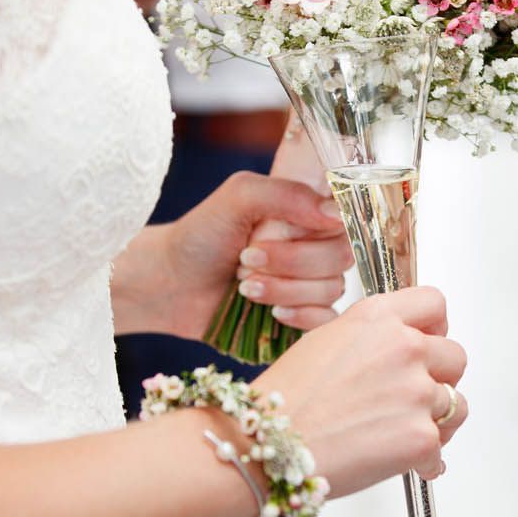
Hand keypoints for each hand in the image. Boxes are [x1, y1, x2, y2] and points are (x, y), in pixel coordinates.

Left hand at [112, 171, 350, 338]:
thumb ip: (287, 195)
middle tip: (247, 259)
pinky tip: (272, 313)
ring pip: (331, 290)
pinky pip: (327, 321)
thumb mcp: (239, 196)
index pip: (346, 220)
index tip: (283, 231)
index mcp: (307, 214)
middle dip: (292, 262)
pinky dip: (301, 316)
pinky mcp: (303, 318)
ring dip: (285, 289)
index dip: (321, 230)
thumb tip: (335, 214)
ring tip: (244, 285)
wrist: (170, 283)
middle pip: (340, 257)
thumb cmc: (202, 234)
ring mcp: (310, 283)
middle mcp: (315, 246)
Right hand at [252, 287, 469, 497]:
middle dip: (439, 380)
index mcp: (378, 318)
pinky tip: (401, 464)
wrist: (265, 446)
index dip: (436, 327)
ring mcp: (417, 391)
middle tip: (412, 400)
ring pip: (455, 405)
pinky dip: (424, 462)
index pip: (434, 303)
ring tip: (399, 435)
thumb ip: (371, 339)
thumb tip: (396, 353)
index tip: (430, 344)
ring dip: (434, 422)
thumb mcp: (324, 341)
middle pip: (455, 357)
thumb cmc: (283, 402)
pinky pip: (440, 449)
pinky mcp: (421, 436)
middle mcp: (403, 346)